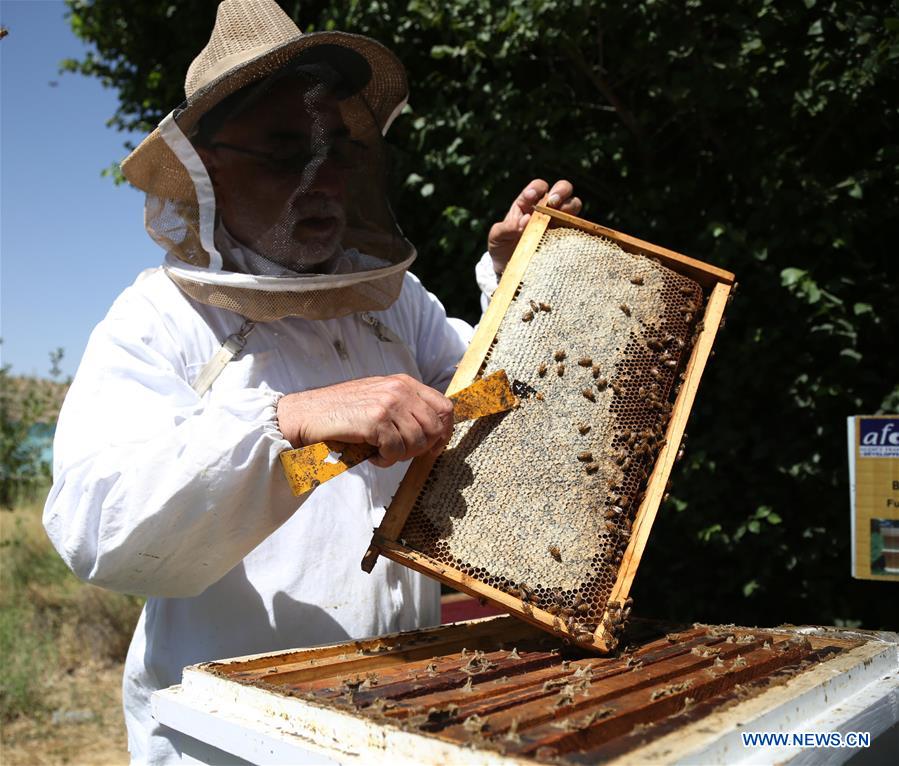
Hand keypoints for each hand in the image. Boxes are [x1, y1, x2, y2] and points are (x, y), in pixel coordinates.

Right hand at [277, 375, 453, 466]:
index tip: (434, 446)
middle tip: (400, 453)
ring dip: (400, 456)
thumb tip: (434, 433)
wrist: (307, 414)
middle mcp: (399, 390)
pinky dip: (385, 460)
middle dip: (421, 448)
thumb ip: (404, 408)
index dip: (444, 431)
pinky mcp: (375, 421)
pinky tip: (372, 456)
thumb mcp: (378, 399)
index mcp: (403, 382)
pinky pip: (396, 451)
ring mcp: (388, 404)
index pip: (444, 407)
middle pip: (434, 428)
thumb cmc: (342, 412)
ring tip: (381, 453)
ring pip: (417, 442)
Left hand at [487, 179, 581, 275]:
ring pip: (574, 204)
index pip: (537, 187)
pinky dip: (575, 227)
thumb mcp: (496, 237)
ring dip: (570, 206)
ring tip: (559, 217)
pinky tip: (566, 233)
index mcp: (527, 203)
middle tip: (553, 202)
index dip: (536, 188)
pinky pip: (577, 227)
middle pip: (562, 189)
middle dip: (560, 190)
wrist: (510, 271)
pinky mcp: (567, 237)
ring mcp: (558, 222)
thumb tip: (524, 221)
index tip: (530, 196)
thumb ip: (505, 228)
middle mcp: (546, 209)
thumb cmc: (501, 248)